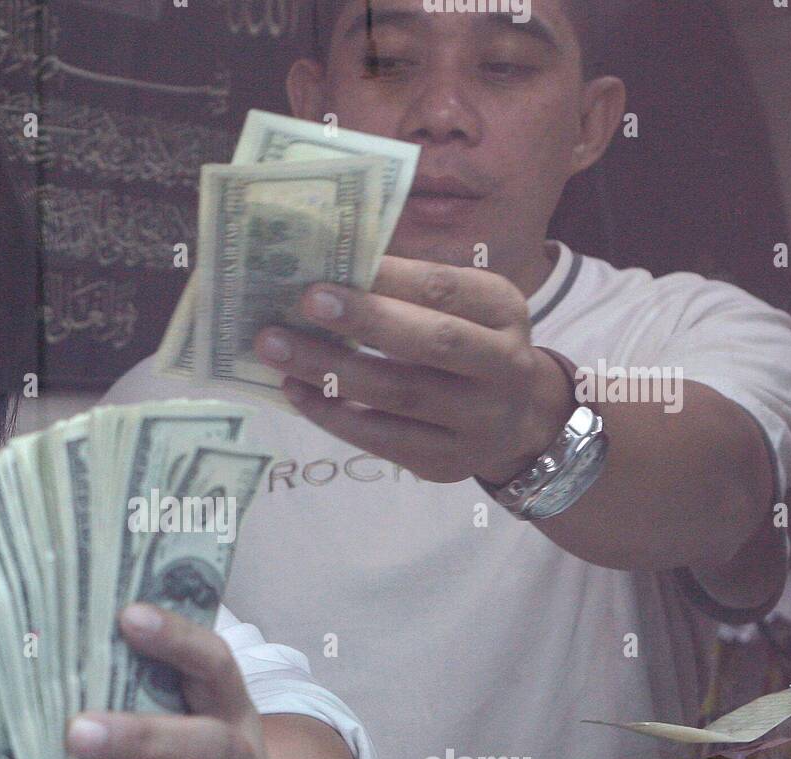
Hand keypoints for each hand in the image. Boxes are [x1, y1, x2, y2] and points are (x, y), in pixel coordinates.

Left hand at [17, 603, 281, 758]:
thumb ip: (154, 675)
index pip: (215, 664)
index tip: (127, 615)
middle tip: (72, 732)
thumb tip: (67, 623)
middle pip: (201, 747)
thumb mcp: (196, 707)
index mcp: (231, 710)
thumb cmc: (198, 746)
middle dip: (138, 739)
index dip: (177, 640)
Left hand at [255, 256, 575, 484]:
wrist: (514, 422)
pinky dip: (332, 413)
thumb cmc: (467, 346)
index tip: (340, 263)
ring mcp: (477, 422)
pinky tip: (295, 390)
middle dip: (364, 320)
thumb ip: (411, 291)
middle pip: (430, 342)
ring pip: (398, 394)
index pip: (447, 289)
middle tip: (304, 301)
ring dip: (330, 370)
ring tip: (276, 348)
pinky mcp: (444, 462)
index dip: (392, 277)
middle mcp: (502, 366)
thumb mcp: (463, 308)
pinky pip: (381, 438)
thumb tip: (327, 271)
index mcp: (504, 312)